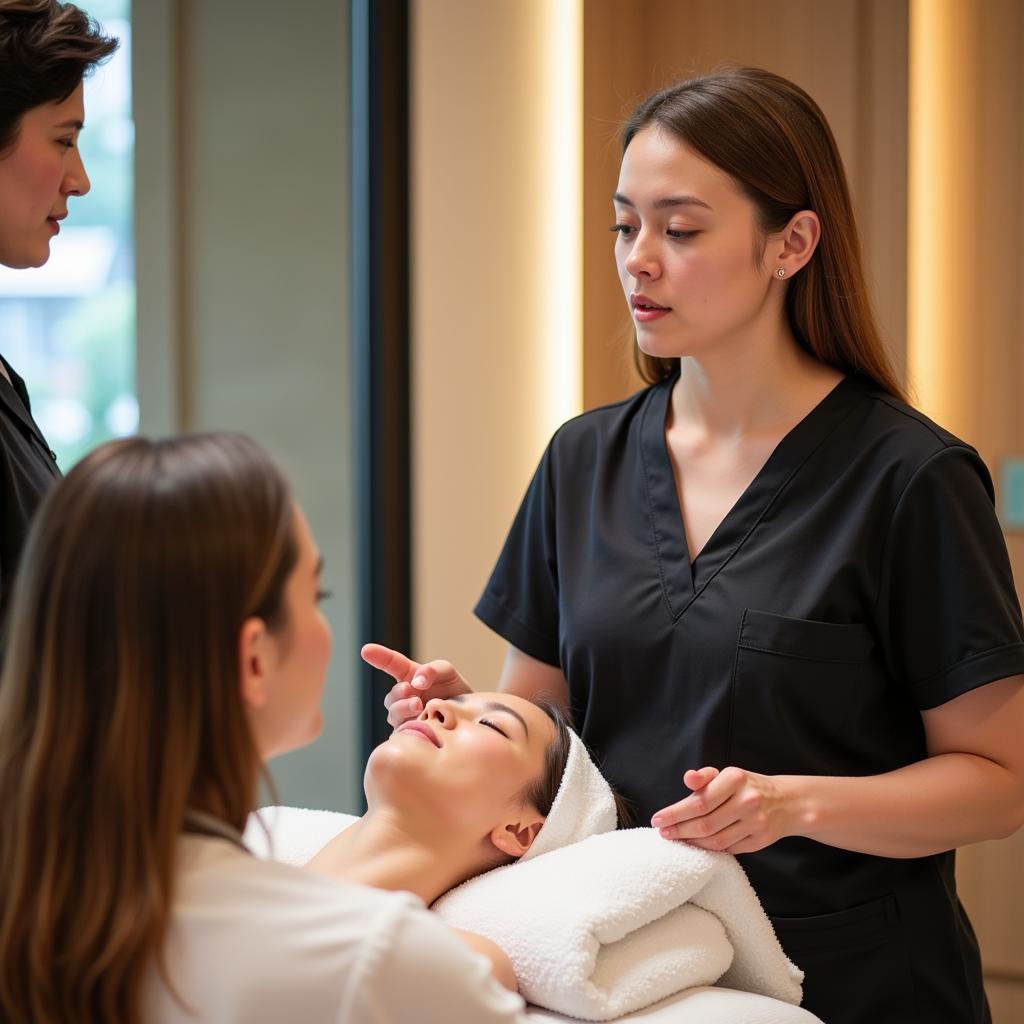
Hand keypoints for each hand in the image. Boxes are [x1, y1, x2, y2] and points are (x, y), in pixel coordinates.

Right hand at [364, 642, 471, 727]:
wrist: (469, 718)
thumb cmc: (455, 691)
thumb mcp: (447, 672)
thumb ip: (432, 670)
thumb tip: (416, 681)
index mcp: (410, 676)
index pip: (391, 664)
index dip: (379, 656)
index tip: (366, 649)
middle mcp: (404, 697)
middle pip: (392, 695)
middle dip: (398, 692)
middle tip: (409, 690)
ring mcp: (405, 717)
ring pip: (394, 714)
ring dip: (403, 708)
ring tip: (418, 705)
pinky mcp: (409, 735)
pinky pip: (401, 733)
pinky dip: (408, 727)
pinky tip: (419, 724)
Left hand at [649, 765, 792, 854]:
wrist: (786, 802)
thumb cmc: (746, 786)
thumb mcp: (727, 775)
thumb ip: (705, 777)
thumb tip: (687, 778)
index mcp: (736, 779)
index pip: (699, 801)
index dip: (675, 813)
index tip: (657, 819)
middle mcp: (747, 801)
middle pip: (705, 823)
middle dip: (679, 830)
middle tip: (663, 832)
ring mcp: (756, 823)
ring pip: (716, 840)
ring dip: (692, 842)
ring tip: (676, 839)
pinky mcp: (760, 840)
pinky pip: (728, 849)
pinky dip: (710, 849)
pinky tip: (697, 845)